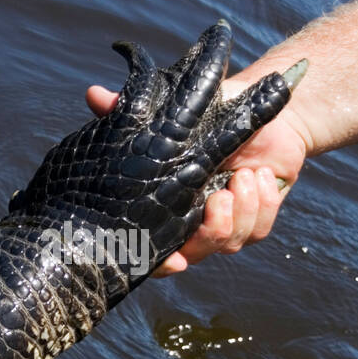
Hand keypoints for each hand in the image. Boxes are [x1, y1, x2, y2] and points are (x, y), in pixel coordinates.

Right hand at [84, 76, 307, 276]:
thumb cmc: (204, 118)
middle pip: (198, 252)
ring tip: (244, 175)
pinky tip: (262, 175)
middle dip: (212, 230)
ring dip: (243, 208)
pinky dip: (264, 201)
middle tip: (221, 197)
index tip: (175, 263)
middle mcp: (195, 224)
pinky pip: (260, 228)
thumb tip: (93, 94)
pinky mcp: (257, 220)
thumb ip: (125, 109)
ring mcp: (227, 225)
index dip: (161, 264)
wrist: (255, 113)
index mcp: (168, 209)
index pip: (156, 251)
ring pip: (231, 241)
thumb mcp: (165, 114)